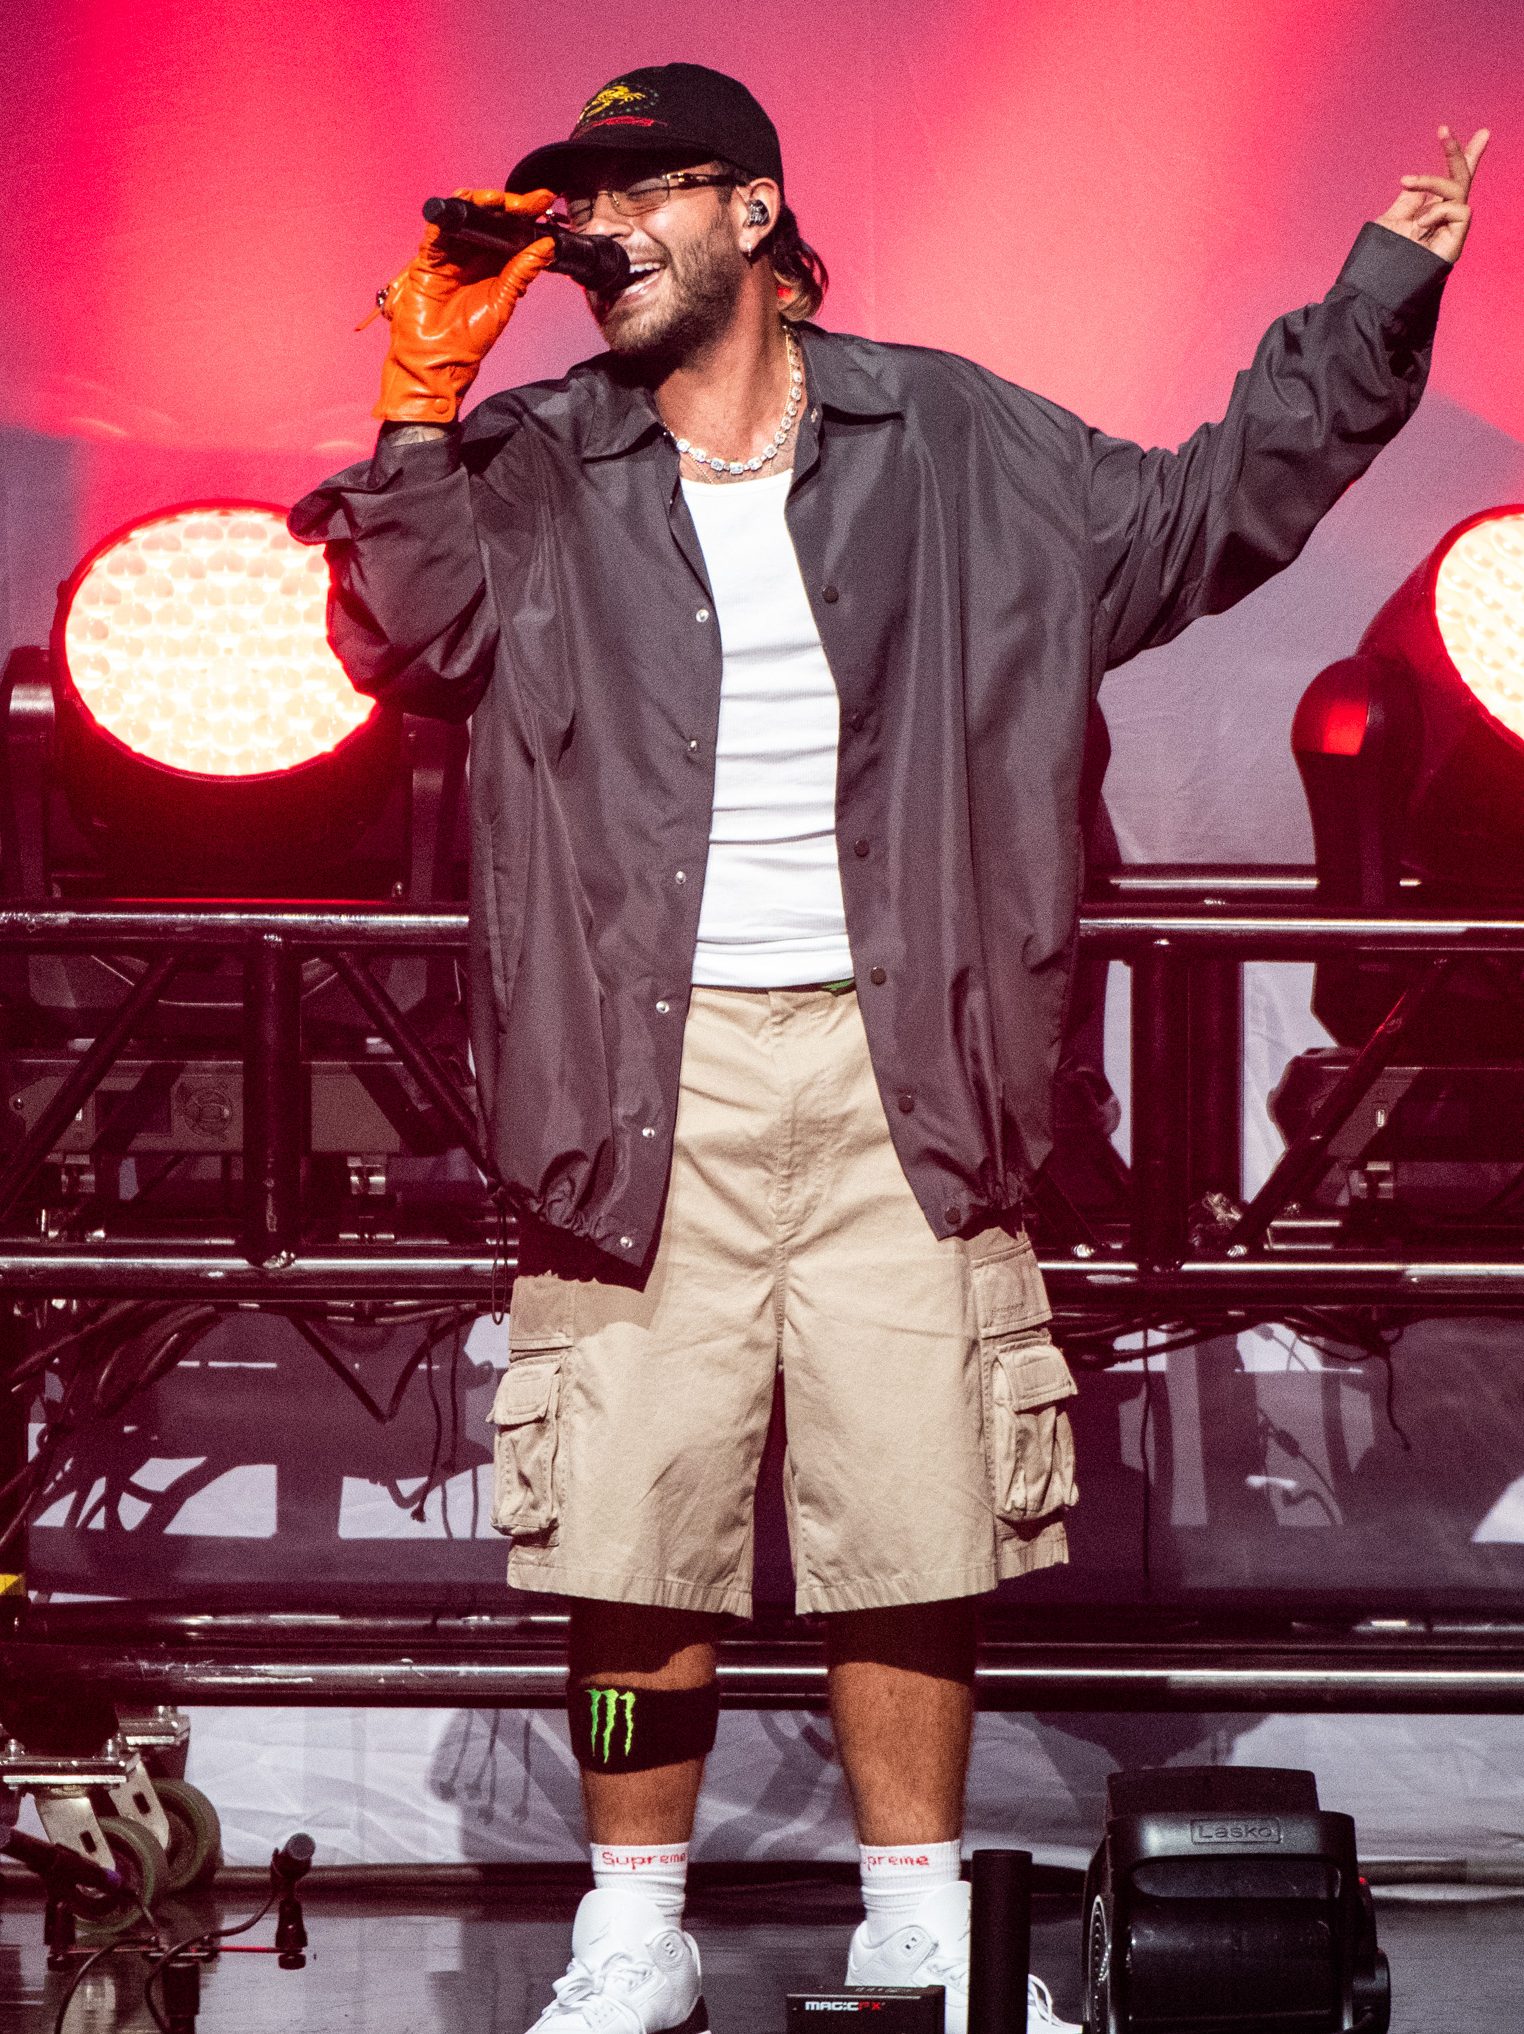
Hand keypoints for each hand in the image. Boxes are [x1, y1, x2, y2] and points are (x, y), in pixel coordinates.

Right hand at [374, 188, 556, 423]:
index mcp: (493, 265)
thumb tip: (547, 246)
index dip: (526, 214)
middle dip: (506, 204)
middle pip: (487, 217)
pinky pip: (436, 232)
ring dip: (478, 203)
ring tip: (496, 200)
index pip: (510, 231)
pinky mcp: (427, 260)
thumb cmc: (469, 339)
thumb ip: (522, 271)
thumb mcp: (503, 301)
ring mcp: (448, 255)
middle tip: (525, 201)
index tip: (545, 200)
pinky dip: (447, 217)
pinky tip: (463, 208)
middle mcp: (471, 255)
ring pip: (462, 217)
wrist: (439, 361)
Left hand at [1374, 125, 1488, 264]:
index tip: (1471, 133)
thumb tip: (1418, 184)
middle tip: (1443, 130)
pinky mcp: (1456, 241)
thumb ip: (1408, 201)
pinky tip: (1421, 223)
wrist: (1378, 285)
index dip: (1460, 157)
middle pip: (1461, 180)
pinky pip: (1461, 210)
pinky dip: (1440, 210)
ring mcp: (1451, 229)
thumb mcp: (1392, 220)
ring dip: (1431, 180)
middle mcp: (1443, 218)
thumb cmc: (1380, 258)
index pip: (1449, 181)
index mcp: (1429, 211)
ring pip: (1457, 189)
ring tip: (1406, 183)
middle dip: (1456, 152)